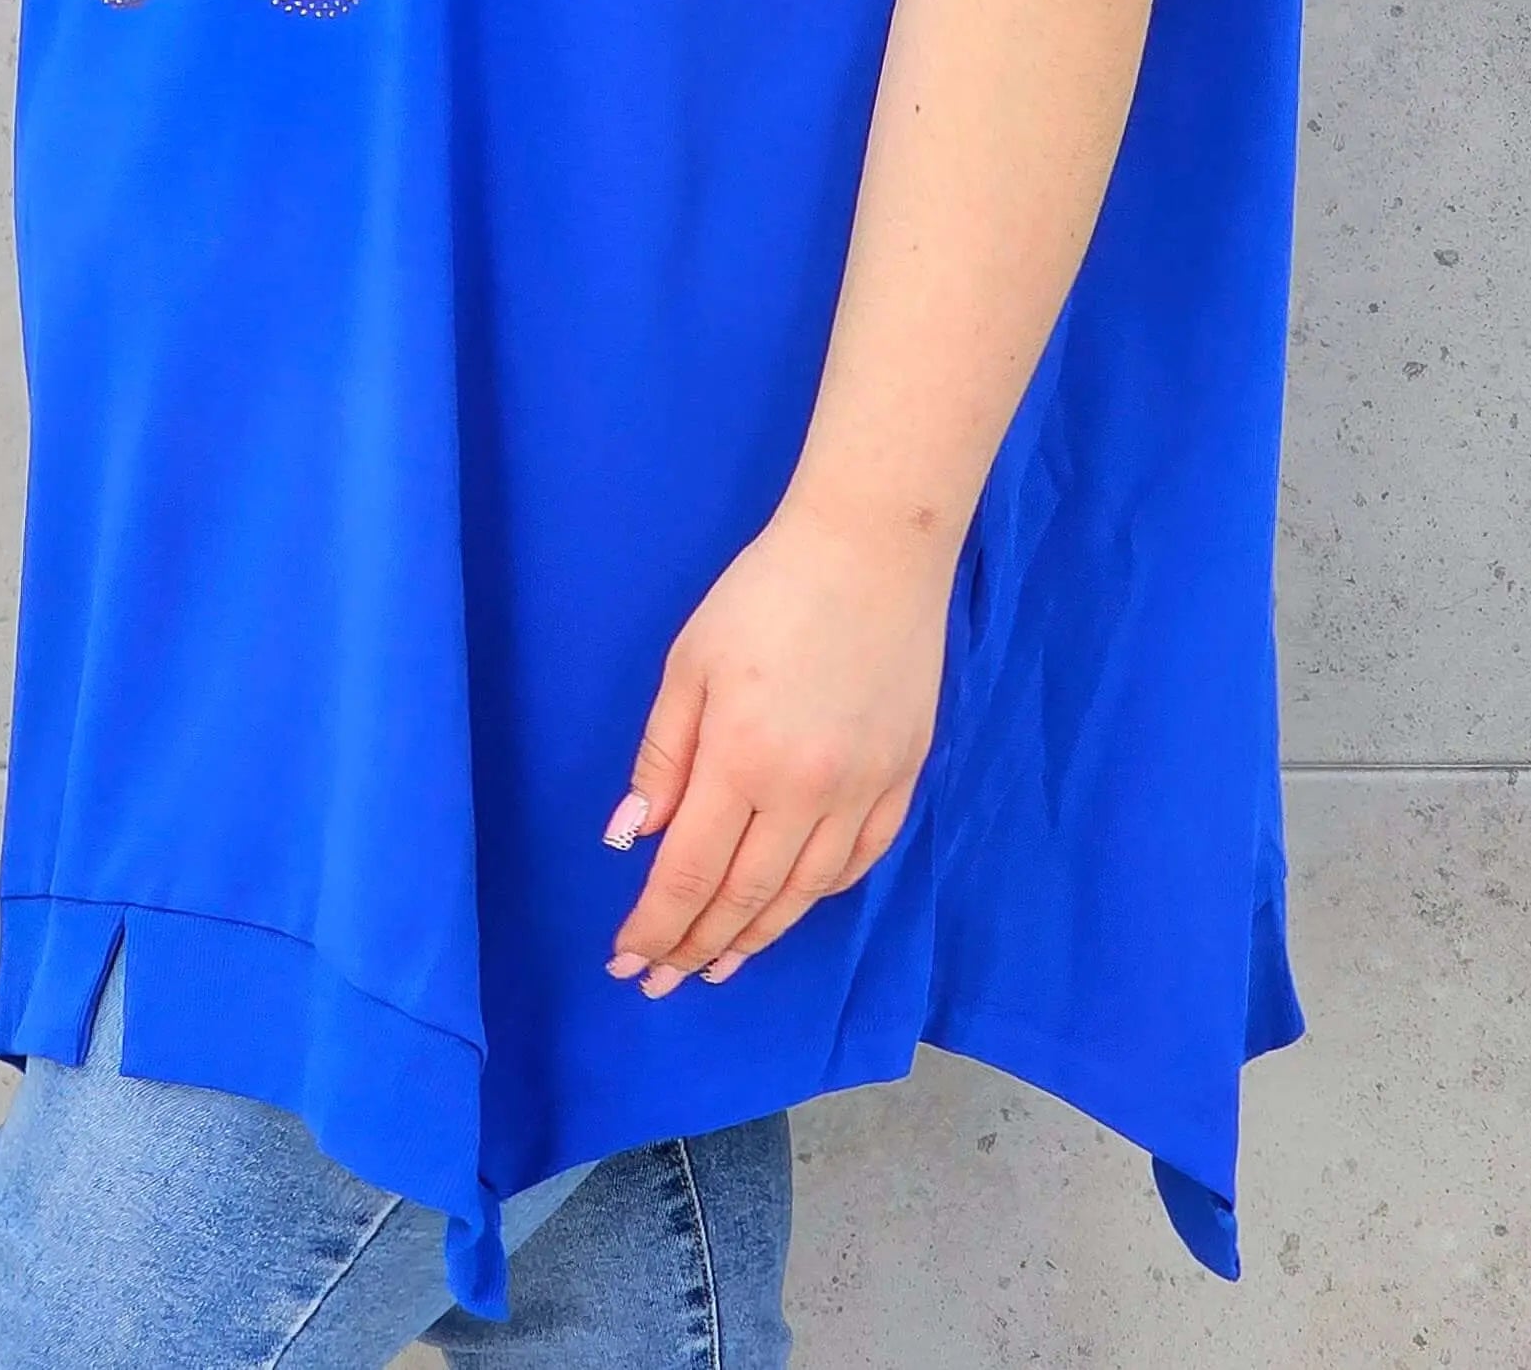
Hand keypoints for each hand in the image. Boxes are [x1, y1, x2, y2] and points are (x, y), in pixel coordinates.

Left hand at [601, 494, 955, 994]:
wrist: (872, 548)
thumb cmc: (764, 594)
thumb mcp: (689, 663)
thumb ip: (662, 757)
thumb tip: (632, 841)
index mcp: (742, 761)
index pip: (690, 875)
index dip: (655, 927)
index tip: (626, 962)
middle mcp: (807, 793)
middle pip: (746, 898)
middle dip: (696, 948)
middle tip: (663, 982)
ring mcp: (864, 790)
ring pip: (804, 893)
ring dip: (758, 936)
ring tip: (721, 964)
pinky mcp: (904, 776)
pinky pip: (860, 860)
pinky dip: (820, 894)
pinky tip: (792, 905)